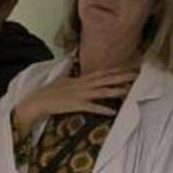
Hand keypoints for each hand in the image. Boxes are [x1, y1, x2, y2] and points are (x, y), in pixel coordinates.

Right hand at [13, 69, 134, 136]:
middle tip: (136, 74)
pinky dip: (102, 109)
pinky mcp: (75, 105)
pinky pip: (92, 107)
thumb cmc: (48, 92)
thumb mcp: (61, 78)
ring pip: (101, 91)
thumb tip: (71, 60)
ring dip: (115, 90)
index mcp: (81, 79)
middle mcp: (83, 85)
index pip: (102, 73)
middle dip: (121, 76)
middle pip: (105, 79)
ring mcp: (80, 95)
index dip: (116, 70)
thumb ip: (69, 71)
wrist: (37, 101)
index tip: (128, 68)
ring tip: (129, 90)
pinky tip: (112, 111)